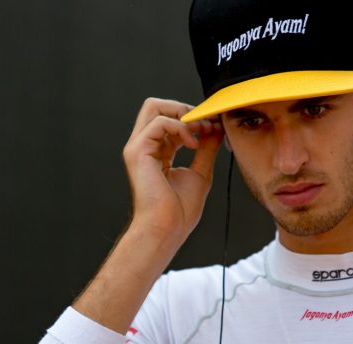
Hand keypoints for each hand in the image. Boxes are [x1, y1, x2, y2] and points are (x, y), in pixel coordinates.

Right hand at [122, 97, 222, 246]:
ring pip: (154, 106)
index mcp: (157, 151)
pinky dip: (180, 127)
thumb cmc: (179, 210)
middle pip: (157, 106)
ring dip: (183, 114)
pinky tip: (193, 144)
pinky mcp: (137, 151)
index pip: (170, 119)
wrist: (167, 228)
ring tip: (201, 131)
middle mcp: (144, 146)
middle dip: (185, 108)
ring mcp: (138, 147)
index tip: (215, 125)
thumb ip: (206, 148)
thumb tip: (215, 128)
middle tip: (206, 124)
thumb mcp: (200, 172)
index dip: (194, 117)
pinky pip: (159, 122)